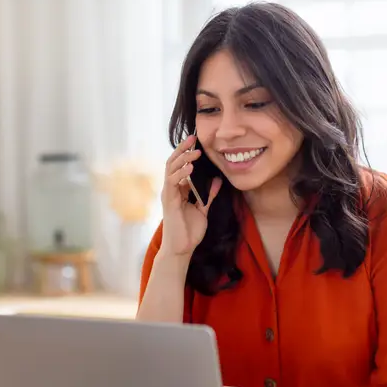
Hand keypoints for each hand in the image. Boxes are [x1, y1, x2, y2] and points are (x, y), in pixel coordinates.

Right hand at [160, 135, 222, 256]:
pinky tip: (190, 168)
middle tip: (193, 137)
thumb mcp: (203, 209)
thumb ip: (209, 195)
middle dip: (183, 149)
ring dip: (183, 158)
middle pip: (173, 162)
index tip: (198, 142)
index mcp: (178, 189)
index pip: (180, 165)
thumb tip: (217, 181)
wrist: (182, 249)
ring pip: (171, 169)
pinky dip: (181, 173)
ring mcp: (168, 194)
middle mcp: (171, 189)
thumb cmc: (190, 231)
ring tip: (195, 152)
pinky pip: (172, 183)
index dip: (187, 152)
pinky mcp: (169, 201)